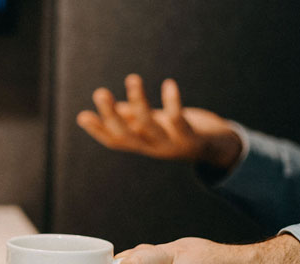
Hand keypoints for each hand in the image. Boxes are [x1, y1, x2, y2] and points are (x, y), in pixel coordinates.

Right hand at [77, 74, 242, 169]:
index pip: (115, 140)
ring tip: (132, 79)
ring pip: (148, 125)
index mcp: (143, 145)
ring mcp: (171, 146)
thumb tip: (113, 107)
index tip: (82, 115)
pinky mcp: (191, 139)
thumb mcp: (156, 125)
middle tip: (100, 93)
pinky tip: (169, 84)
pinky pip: (178, 120)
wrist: (217, 148)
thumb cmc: (181, 132)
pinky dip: (173, 102)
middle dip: (111, 114)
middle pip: (127, 135)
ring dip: (138, 101)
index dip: (98, 130)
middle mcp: (153, 148)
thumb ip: (134, 118)